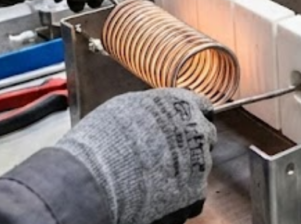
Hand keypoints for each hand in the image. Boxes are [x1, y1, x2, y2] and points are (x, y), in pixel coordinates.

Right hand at [55, 90, 215, 223]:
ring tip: (155, 177)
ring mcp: (200, 162)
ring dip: (184, 170)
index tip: (185, 125)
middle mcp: (196, 129)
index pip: (202, 106)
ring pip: (200, 165)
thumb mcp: (126, 107)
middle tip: (166, 154)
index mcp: (180, 104)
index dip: (192, 117)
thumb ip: (152, 109)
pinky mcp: (196, 193)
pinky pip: (193, 194)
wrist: (96, 180)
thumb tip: (153, 115)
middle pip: (204, 136)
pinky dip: (179, 196)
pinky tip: (158, 196)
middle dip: (190, 144)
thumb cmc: (102, 142)